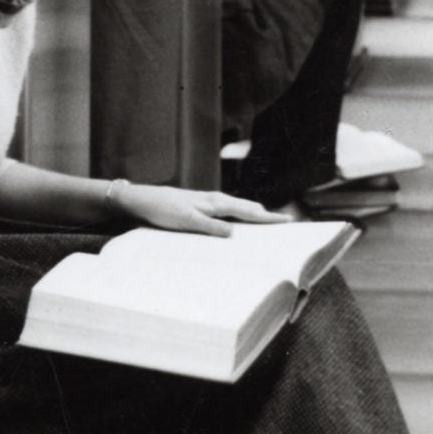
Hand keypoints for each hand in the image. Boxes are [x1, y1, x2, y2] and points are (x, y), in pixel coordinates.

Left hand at [108, 181, 286, 234]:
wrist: (143, 199)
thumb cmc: (163, 210)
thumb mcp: (186, 221)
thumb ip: (210, 227)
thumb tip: (234, 233)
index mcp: (217, 203)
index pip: (249, 212)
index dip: (269, 218)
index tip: (289, 221)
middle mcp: (217, 200)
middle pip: (249, 208)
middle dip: (267, 216)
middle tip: (286, 224)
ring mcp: (210, 202)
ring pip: (239, 209)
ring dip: (254, 216)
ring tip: (269, 224)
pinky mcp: (203, 206)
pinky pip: (229, 211)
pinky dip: (240, 216)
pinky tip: (239, 223)